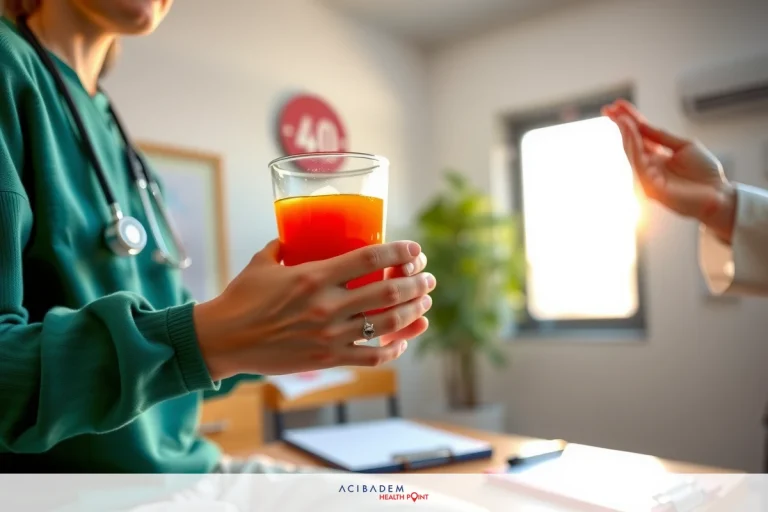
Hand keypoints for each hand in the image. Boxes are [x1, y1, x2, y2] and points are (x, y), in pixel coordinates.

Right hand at [194, 241, 434, 378]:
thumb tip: (295, 235)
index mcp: (314, 276)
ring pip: (387, 324)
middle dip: (416, 283)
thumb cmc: (241, 298)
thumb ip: (284, 247)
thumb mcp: (263, 263)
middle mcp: (327, 306)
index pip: (369, 258)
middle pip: (388, 291)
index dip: (399, 251)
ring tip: (425, 304)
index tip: (416, 249)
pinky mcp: (327, 360)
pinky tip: (401, 342)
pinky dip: (392, 350)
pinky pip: (371, 357)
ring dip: (413, 313)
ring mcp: (330, 336)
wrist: (223, 341)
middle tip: (428, 278)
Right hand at [603, 100, 736, 242]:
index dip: (629, 120)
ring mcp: (648, 177)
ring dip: (625, 133)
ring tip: (620, 117)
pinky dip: (634, 146)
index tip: (617, 105)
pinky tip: (631, 132)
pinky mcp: (650, 187)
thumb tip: (641, 124)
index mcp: (656, 156)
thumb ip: (662, 137)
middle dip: (620, 124)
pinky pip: (639, 163)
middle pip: (631, 142)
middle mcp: (649, 166)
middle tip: (609, 109)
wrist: (719, 195)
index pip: (639, 135)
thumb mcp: (684, 146)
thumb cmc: (705, 173)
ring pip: (632, 152)